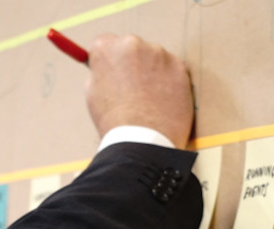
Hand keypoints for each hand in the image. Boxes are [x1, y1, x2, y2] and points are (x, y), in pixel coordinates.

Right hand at [85, 34, 193, 149]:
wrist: (142, 141)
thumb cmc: (114, 122)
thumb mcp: (93, 94)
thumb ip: (100, 74)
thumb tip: (106, 69)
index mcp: (107, 48)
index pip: (106, 43)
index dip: (110, 60)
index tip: (113, 70)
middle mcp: (133, 44)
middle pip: (132, 48)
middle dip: (132, 64)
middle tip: (132, 90)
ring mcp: (159, 54)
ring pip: (155, 59)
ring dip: (152, 73)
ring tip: (149, 102)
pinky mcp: (179, 67)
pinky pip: (173, 71)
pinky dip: (170, 83)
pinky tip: (163, 103)